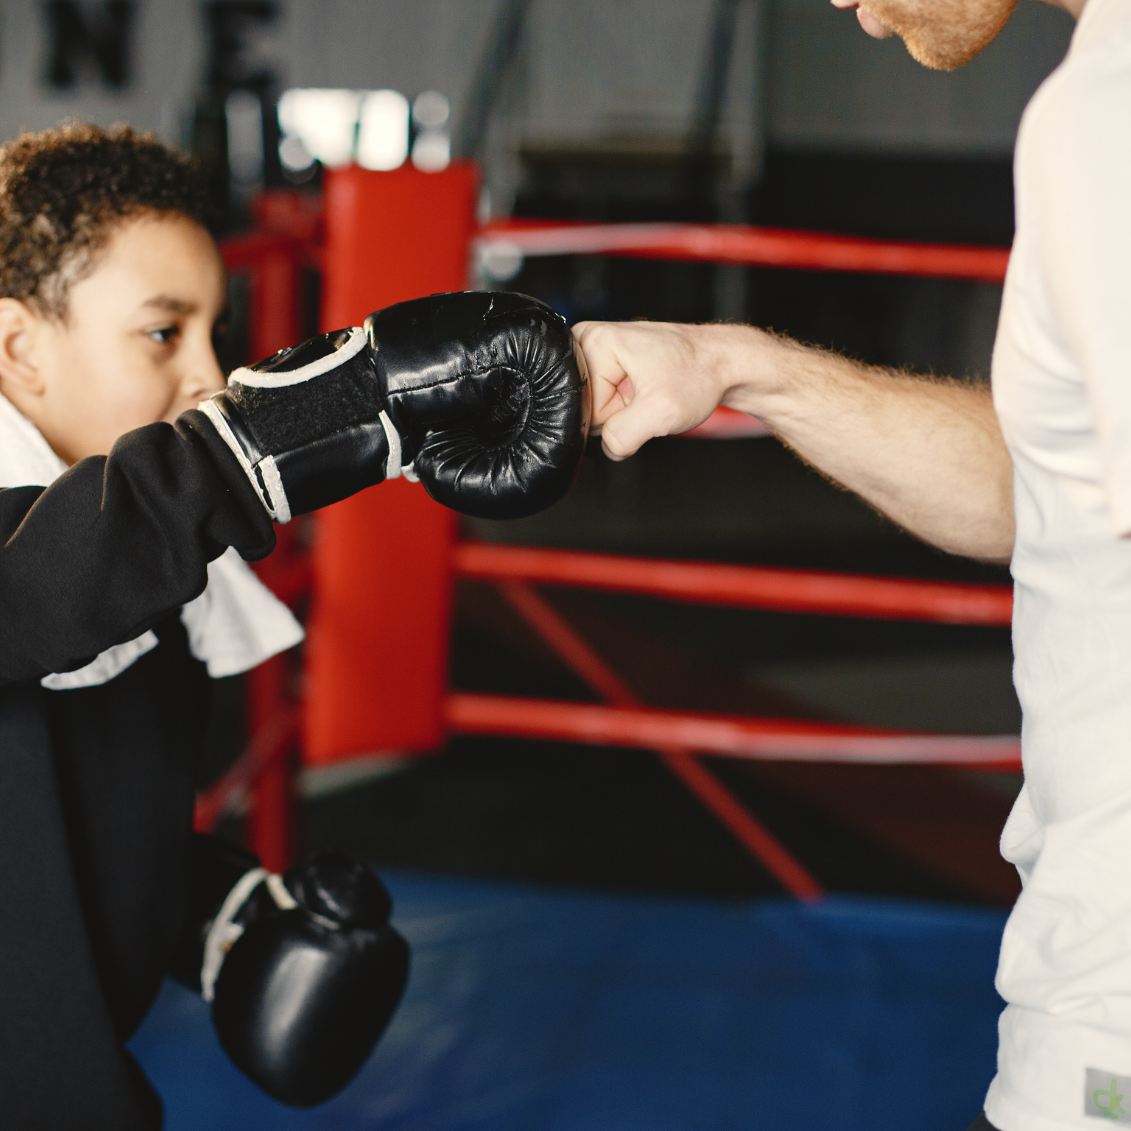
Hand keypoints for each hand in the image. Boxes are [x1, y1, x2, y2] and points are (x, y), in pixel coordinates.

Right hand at [572, 321, 738, 460]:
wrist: (724, 364)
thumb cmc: (700, 375)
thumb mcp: (661, 413)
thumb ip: (623, 436)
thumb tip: (608, 448)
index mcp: (595, 341)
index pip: (582, 405)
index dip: (614, 415)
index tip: (642, 401)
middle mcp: (591, 339)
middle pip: (585, 404)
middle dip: (617, 412)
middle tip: (647, 398)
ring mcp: (601, 349)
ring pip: (596, 405)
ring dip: (624, 410)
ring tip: (649, 393)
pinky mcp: (610, 361)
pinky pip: (606, 399)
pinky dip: (628, 404)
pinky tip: (646, 392)